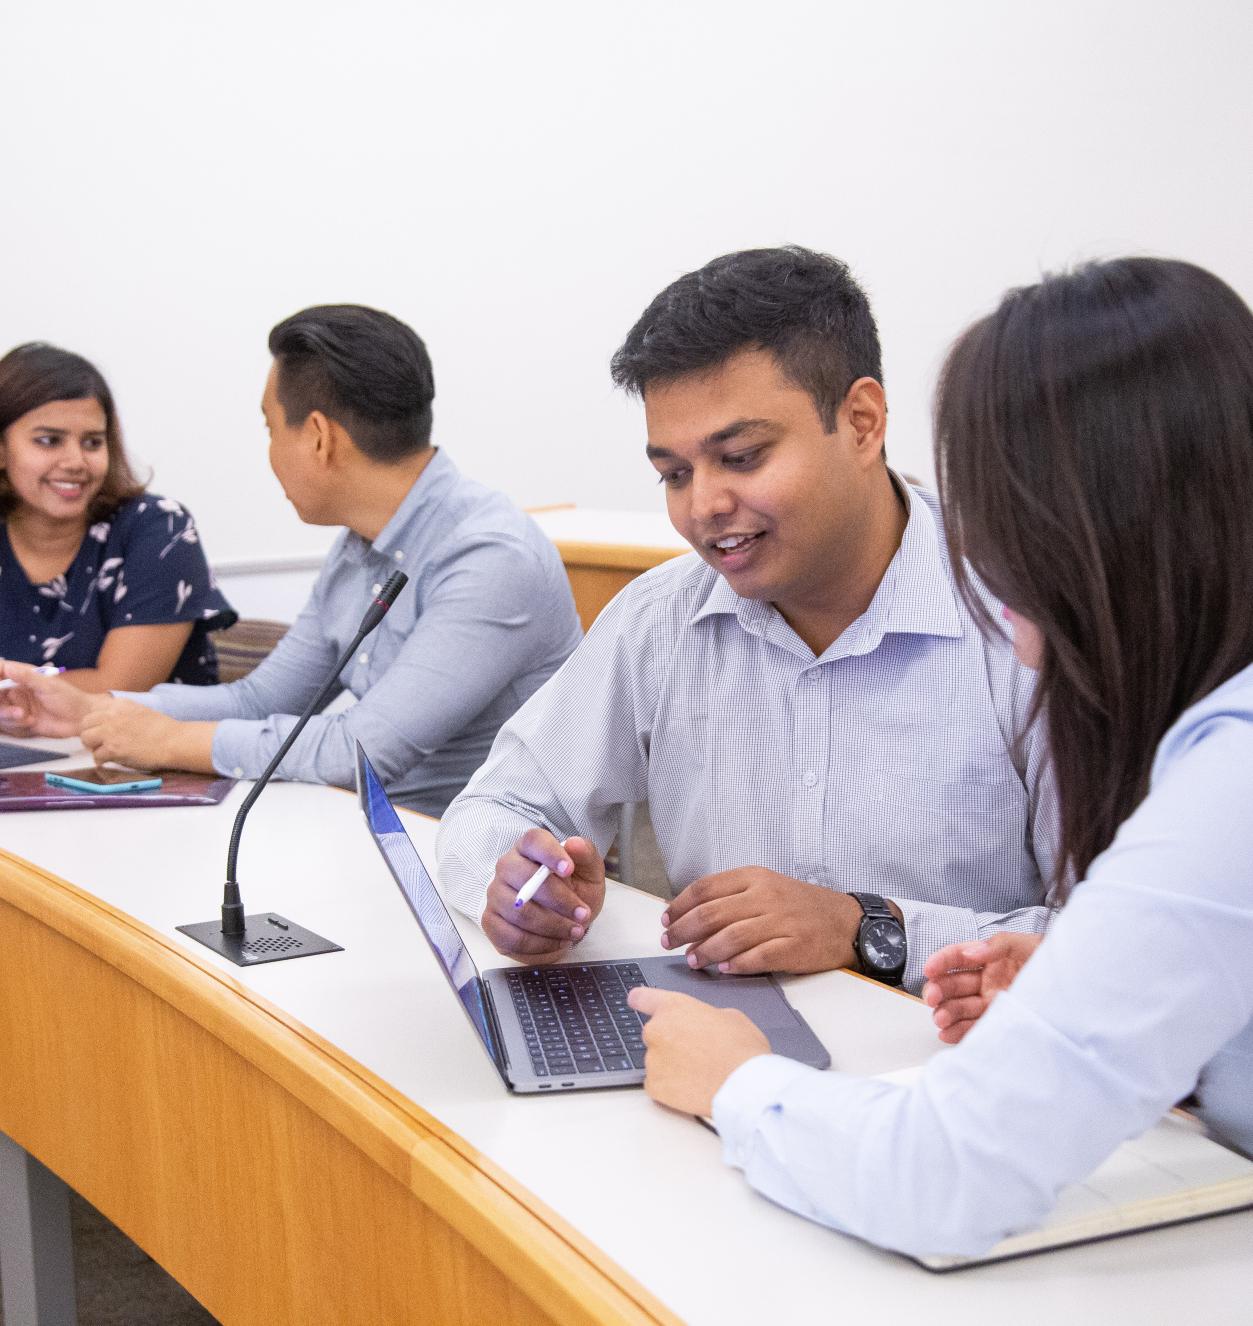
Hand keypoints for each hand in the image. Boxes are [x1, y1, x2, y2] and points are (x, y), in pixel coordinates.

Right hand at [0, 660, 100, 736]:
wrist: (82, 720)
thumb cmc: (70, 698)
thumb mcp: (48, 685)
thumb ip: (27, 677)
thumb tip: (8, 667)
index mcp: (22, 676)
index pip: (0, 671)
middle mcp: (16, 690)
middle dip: (1, 705)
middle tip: (15, 711)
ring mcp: (17, 706)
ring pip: (0, 712)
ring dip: (8, 716)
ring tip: (25, 716)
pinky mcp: (20, 721)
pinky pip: (8, 724)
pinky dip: (16, 725)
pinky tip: (31, 722)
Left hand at [80, 699, 178, 769]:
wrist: (175, 742)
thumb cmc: (163, 730)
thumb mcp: (140, 711)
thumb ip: (121, 712)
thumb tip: (106, 721)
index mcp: (119, 704)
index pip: (93, 710)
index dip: (96, 723)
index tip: (103, 730)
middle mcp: (112, 715)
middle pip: (85, 724)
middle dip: (91, 734)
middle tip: (101, 743)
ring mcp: (111, 732)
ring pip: (86, 739)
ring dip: (94, 747)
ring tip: (106, 751)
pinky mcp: (113, 749)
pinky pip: (96, 756)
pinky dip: (103, 761)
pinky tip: (112, 760)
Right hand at [481, 829, 605, 963]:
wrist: (563, 918)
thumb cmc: (575, 889)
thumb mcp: (589, 872)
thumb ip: (586, 856)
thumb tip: (575, 844)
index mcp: (530, 847)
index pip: (533, 841)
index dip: (550, 854)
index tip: (569, 869)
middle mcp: (507, 867)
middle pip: (525, 878)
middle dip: (559, 900)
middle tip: (583, 915)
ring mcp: (495, 895)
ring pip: (519, 912)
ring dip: (553, 926)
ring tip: (575, 931)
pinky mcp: (491, 923)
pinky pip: (512, 937)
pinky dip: (540, 944)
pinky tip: (559, 942)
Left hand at [628, 987, 769, 1116]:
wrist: (744, 1086)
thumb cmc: (742, 1049)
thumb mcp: (729, 1016)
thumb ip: (705, 1015)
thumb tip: (703, 1024)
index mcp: (674, 1007)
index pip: (643, 997)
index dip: (641, 1000)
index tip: (636, 1001)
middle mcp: (656, 1029)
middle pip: (654, 1033)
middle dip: (669, 1041)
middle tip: (695, 1052)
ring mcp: (652, 1059)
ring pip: (657, 1060)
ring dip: (671, 1065)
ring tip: (699, 1072)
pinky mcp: (654, 1086)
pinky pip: (657, 1083)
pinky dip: (670, 1087)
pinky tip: (691, 1087)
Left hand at [661, 868, 864, 973]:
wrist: (847, 921)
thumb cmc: (800, 906)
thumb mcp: (766, 887)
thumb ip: (732, 896)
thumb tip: (689, 913)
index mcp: (754, 877)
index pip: (705, 888)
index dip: (679, 905)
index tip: (665, 920)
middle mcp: (765, 895)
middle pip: (711, 913)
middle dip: (683, 930)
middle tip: (669, 943)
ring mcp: (781, 921)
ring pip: (730, 936)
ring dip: (705, 951)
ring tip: (692, 960)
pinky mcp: (794, 946)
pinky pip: (758, 956)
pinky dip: (737, 964)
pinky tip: (723, 970)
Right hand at [921, 932, 1043, 1043]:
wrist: (1080, 986)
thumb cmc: (1050, 960)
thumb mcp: (1025, 944)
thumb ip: (996, 945)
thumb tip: (971, 952)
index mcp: (987, 958)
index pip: (956, 957)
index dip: (940, 961)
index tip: (929, 969)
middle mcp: (985, 981)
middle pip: (953, 985)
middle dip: (939, 991)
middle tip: (933, 998)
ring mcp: (991, 1003)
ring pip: (960, 1008)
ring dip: (946, 1013)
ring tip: (941, 1020)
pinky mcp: (1000, 1022)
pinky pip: (974, 1027)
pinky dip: (959, 1032)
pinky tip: (948, 1033)